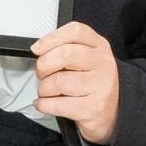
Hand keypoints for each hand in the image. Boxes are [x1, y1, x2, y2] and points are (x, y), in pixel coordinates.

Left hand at [32, 21, 120, 145]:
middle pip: (65, 55)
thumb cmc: (90, 84)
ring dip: (43, 89)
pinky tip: (43, 103)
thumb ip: (66, 48)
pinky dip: (43, 104)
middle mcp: (104, 63)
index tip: (36, 49)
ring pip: (58, 81)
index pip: (75, 31)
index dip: (51, 38)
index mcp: (100, 46)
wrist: (108, 114)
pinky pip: (58, 104)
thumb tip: (39, 48)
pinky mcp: (94, 107)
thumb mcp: (86, 60)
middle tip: (41, 74)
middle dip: (44, 65)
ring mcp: (101, 86)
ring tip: (46, 92)